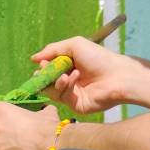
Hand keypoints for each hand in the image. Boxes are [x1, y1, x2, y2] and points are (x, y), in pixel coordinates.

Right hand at [31, 36, 149, 113]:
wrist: (117, 76)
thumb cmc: (98, 57)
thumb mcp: (74, 45)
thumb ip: (52, 49)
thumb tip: (33, 58)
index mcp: (69, 66)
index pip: (48, 68)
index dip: (43, 66)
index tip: (42, 63)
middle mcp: (69, 80)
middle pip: (46, 81)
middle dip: (43, 75)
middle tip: (45, 70)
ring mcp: (72, 93)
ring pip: (50, 90)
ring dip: (54, 80)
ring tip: (65, 74)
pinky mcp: (75, 105)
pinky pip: (61, 96)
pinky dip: (65, 85)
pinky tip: (74, 78)